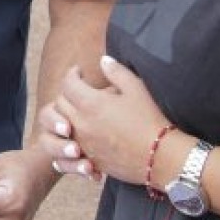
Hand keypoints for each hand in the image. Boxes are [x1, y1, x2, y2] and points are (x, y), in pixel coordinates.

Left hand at [40, 57, 171, 186]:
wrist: (161, 156)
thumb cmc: (151, 119)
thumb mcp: (137, 88)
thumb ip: (116, 71)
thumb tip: (103, 60)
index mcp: (91, 103)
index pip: (68, 83)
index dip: (72, 74)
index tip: (80, 72)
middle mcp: (82, 123)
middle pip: (59, 104)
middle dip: (66, 93)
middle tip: (77, 90)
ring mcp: (83, 143)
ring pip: (58, 128)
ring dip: (62, 117)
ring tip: (75, 113)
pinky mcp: (90, 159)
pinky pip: (67, 150)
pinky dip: (67, 142)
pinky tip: (76, 138)